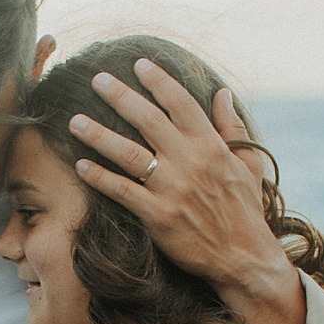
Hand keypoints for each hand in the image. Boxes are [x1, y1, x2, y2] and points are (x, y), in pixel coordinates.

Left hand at [68, 54, 305, 323]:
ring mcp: (171, 189)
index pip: (180, 102)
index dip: (158, 81)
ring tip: (76, 121)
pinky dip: (101, 178)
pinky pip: (123, 192)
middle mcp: (188, 161)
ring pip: (128, 153)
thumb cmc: (246, 211)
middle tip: (98, 78)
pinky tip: (82, 165)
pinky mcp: (158, 216)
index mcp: (210, 144)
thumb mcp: (247, 163)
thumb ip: (232, 126)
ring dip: (99, 135)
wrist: (244, 259)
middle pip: (147, 119)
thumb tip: (221, 93)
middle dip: (120, 96)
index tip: (139, 65)